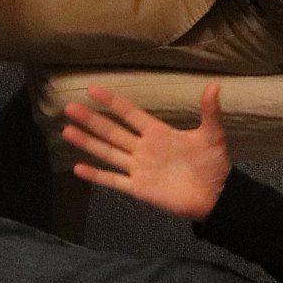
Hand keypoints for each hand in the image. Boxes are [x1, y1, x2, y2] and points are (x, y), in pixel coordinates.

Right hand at [65, 83, 232, 221]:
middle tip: (69, 107)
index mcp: (157, 132)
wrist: (216, 196)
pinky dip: (96, 175)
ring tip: (66, 131)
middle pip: (111, 131)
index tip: (93, 89)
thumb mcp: (212, 135)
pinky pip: (113, 180)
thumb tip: (215, 85)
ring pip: (107, 152)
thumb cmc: (213, 164)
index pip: (129, 113)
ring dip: (87, 142)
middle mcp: (143, 148)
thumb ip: (209, 112)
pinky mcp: (138, 188)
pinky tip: (78, 168)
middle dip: (91, 119)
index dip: (112, 102)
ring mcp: (138, 168)